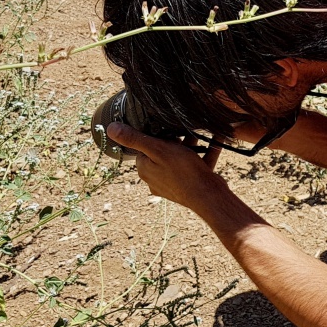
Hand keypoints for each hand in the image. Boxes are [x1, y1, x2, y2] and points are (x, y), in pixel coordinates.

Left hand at [105, 122, 223, 210]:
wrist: (209, 197)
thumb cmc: (183, 172)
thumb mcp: (158, 149)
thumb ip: (135, 138)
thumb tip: (110, 128)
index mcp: (144, 169)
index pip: (144, 146)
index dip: (156, 135)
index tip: (167, 129)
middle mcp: (154, 178)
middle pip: (162, 152)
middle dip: (176, 140)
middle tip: (187, 130)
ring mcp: (171, 184)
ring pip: (180, 159)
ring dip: (192, 146)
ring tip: (201, 134)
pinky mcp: (187, 186)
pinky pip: (194, 167)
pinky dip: (204, 154)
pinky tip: (216, 142)